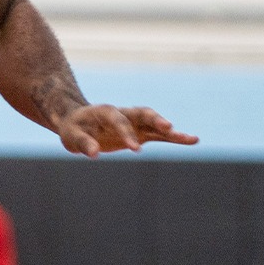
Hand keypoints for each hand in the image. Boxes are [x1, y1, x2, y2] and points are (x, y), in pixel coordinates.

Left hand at [56, 104, 198, 157]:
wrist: (79, 122)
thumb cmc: (73, 129)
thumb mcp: (71, 136)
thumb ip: (83, 143)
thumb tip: (94, 154)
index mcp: (106, 111)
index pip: (118, 120)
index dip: (127, 132)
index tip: (134, 149)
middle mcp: (124, 113)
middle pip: (143, 113)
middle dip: (156, 120)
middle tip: (168, 128)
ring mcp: (134, 122)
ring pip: (155, 123)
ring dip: (171, 131)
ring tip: (192, 138)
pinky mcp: (141, 132)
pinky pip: (160, 135)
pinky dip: (174, 138)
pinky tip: (192, 140)